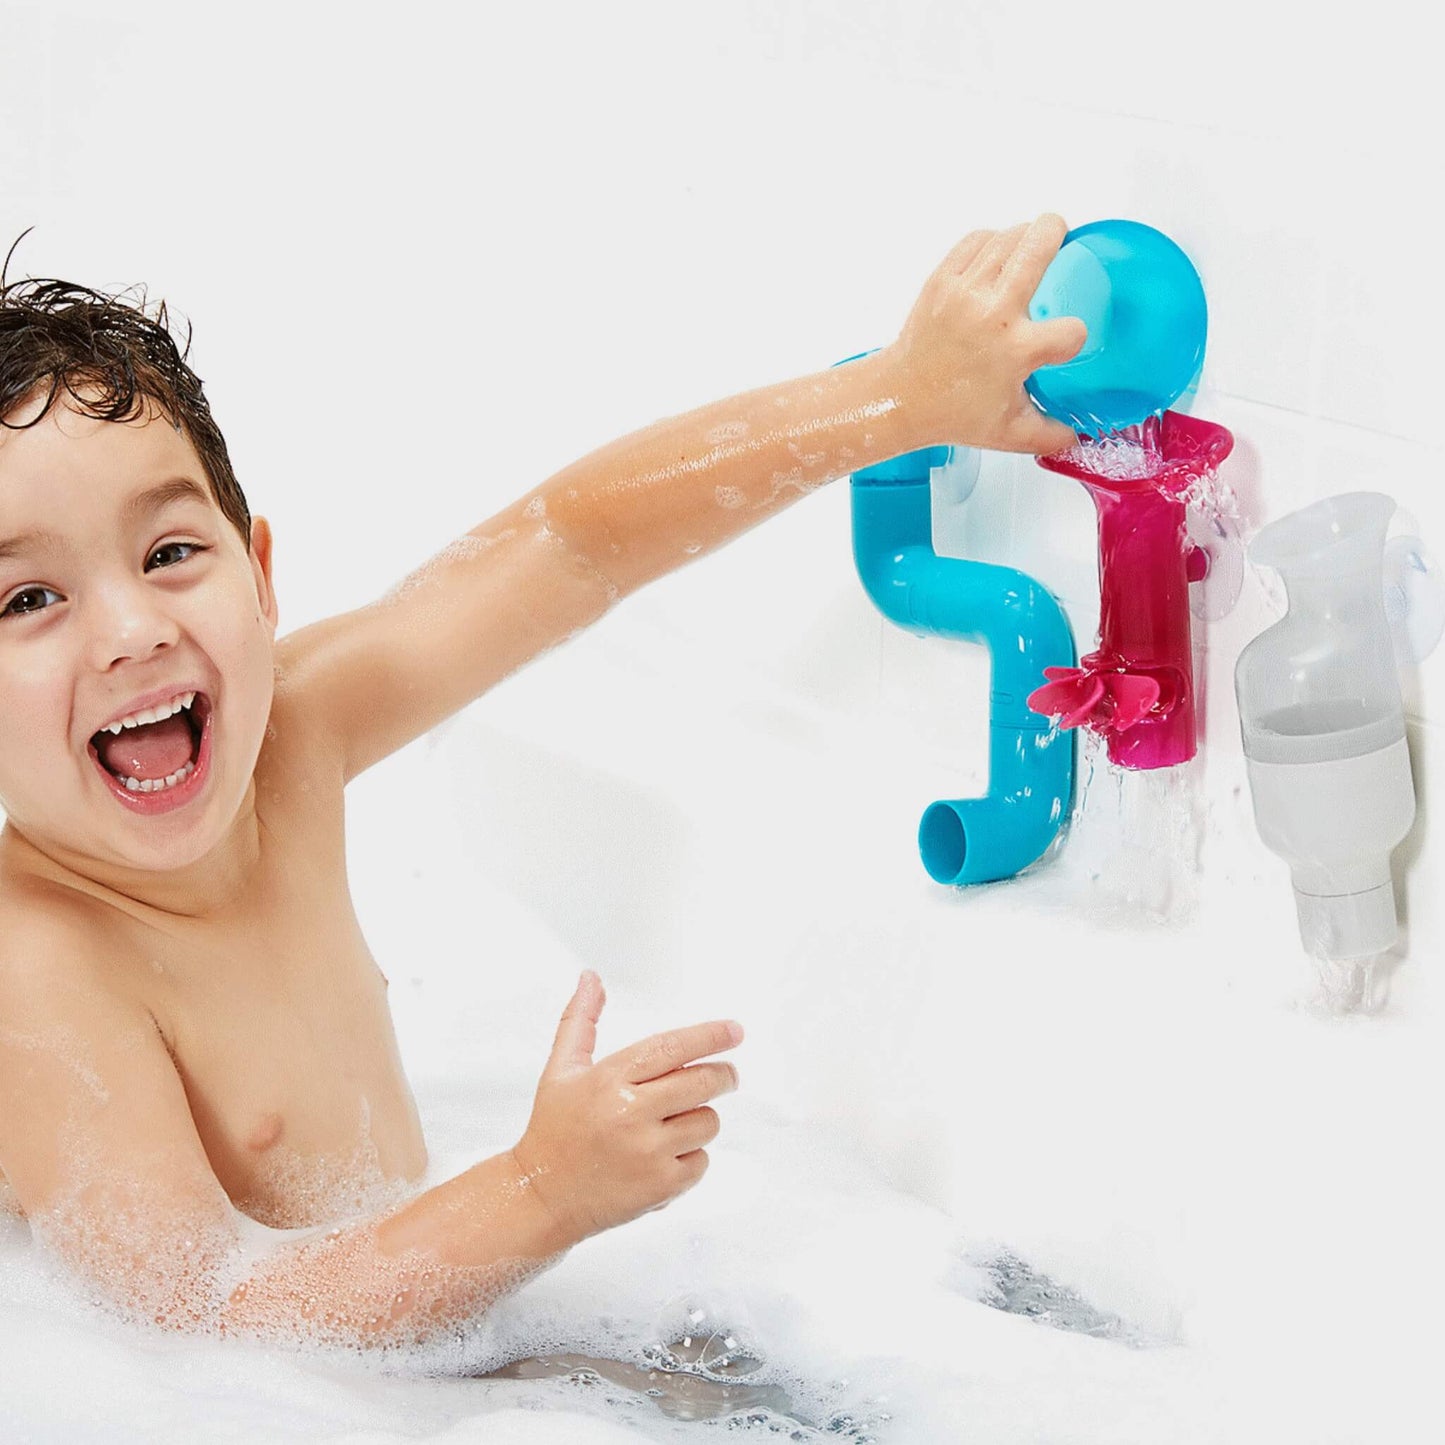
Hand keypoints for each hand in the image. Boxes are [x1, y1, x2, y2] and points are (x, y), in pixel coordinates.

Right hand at [510, 972, 741, 1241]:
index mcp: (609, 1079)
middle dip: (724, 1075)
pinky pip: (702, 1161)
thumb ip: (580, 1021)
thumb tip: (591, 978)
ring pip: (708, 1122)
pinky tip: (665, 1156)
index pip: (672, 1048)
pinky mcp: (660, 1187)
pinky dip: (692, 1158)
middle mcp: (630, 1112)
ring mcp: (648, 1152)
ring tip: (675, 1123)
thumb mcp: (561, 1070)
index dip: (710, 1036)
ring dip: (701, 1119)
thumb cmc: (553, 1130)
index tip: (735, 1030)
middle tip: (727, 1075)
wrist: (541, 1196)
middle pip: (702, 1082)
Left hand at [885, 212, 1086, 454]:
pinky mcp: (942, 280)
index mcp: (1016, 350)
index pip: (1071, 330)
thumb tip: (1079, 438)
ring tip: (1034, 239)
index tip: (1064, 342)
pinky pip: (975, 241)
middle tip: (1062, 232)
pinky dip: (992, 240)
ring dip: (1026, 233)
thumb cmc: (953, 414)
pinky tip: (999, 250)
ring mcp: (965, 292)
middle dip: (1056, 231)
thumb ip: (1051, 436)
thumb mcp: (1009, 434)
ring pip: (1007, 237)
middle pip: (1037, 246)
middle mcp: (993, 314)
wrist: (902, 397)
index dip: (1074, 336)